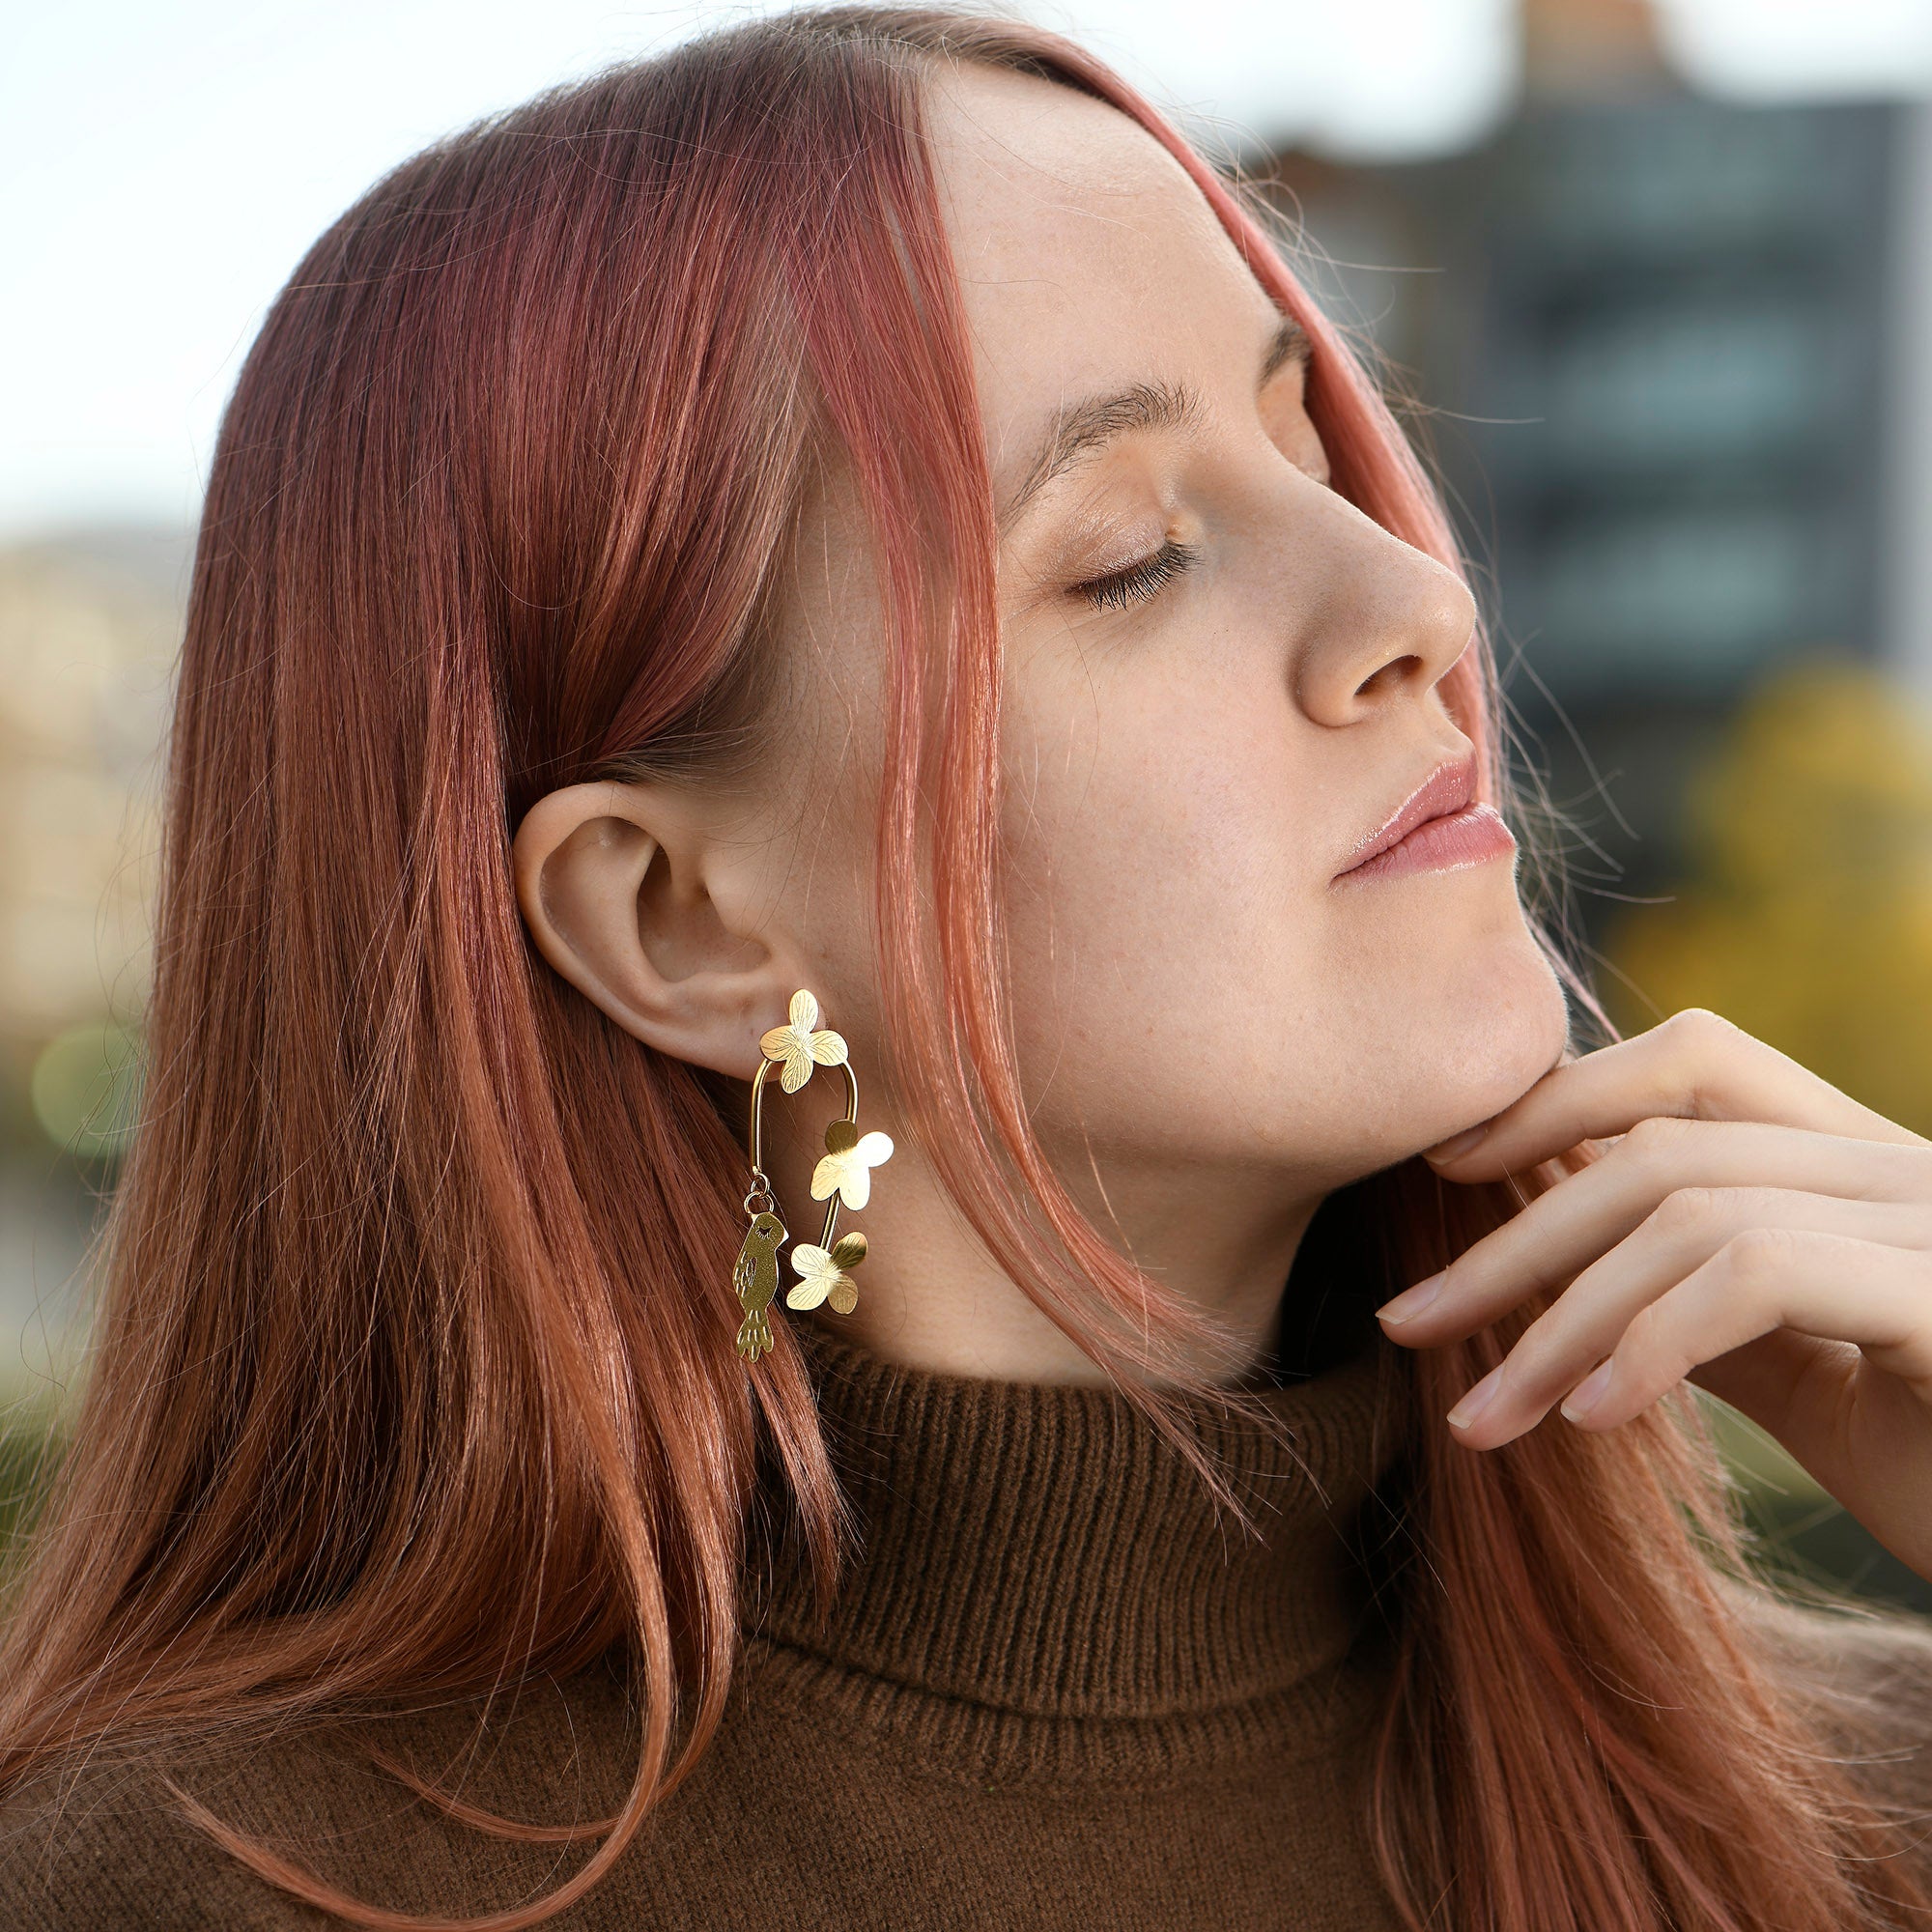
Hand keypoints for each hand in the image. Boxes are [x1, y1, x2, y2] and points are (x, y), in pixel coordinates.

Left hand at [1375, 1009, 1931, 1581]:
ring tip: (1481, 1422)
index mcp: (1869, 1168)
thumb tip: (1556, 1256)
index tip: (1446, 1175)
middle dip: (1513, 1238)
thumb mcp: (1806, 1380)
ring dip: (1557, 1319)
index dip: (1559, 1096)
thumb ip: (1701, 1300)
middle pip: (1662, 1143)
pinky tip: (1595, 1422)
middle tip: (1404, 1324)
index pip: (1695, 1059)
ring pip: (1691, 1208)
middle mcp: (1912, 1169)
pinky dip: (1656, 1342)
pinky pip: (1765, 1275)